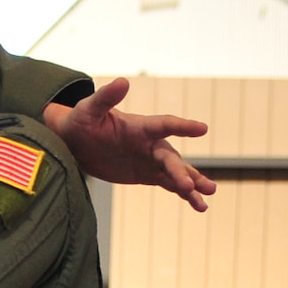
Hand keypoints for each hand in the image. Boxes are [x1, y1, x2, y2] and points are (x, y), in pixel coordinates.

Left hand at [43, 78, 216, 210]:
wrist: (76, 142)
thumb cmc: (81, 121)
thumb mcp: (89, 110)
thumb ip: (105, 97)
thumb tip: (123, 81)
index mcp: (139, 127)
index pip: (164, 125)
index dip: (182, 127)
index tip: (202, 128)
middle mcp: (150, 143)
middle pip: (170, 157)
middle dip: (181, 171)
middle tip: (191, 185)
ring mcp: (150, 160)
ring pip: (176, 172)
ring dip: (193, 182)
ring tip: (210, 193)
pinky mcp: (147, 175)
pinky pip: (170, 185)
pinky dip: (184, 194)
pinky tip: (200, 205)